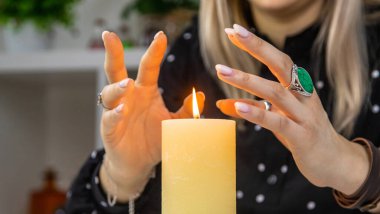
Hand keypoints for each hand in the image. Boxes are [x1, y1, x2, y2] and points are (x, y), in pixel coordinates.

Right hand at [99, 31, 204, 199]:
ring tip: (127, 84)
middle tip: (109, 35)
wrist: (138, 163)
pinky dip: (115, 114)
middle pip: (117, 71)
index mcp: (145, 91)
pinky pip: (110, 118)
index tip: (161, 35)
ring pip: (111, 93)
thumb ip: (186, 111)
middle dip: (113, 52)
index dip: (154, 51)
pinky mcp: (109, 129)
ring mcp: (117, 111)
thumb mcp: (174, 123)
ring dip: (117, 87)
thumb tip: (200, 94)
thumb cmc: (154, 139)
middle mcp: (129, 97)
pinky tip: (122, 111)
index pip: (148, 67)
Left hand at [215, 24, 368, 194]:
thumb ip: (252, 108)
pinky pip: (278, 122)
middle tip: (233, 32)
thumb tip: (221, 104)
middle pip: (281, 65)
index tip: (234, 31)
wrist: (332, 161)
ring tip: (222, 71)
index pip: (278, 59)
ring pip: (276, 92)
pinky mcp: (302, 136)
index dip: (257, 44)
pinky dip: (258, 114)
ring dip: (247, 80)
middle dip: (257, 46)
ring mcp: (305, 116)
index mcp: (299, 87)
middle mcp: (304, 96)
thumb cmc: (303, 133)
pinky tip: (238, 107)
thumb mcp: (277, 117)